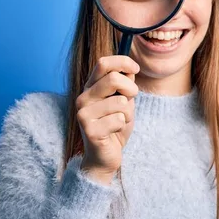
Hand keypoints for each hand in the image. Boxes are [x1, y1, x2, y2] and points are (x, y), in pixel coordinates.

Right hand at [75, 55, 139, 184]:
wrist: (105, 157)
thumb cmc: (114, 127)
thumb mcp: (123, 102)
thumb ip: (125, 85)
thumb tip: (130, 68)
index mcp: (90, 88)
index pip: (103, 63)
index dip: (123, 62)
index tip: (135, 69)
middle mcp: (83, 98)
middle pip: (114, 79)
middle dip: (131, 89)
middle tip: (131, 100)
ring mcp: (84, 114)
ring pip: (120, 102)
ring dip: (128, 113)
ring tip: (120, 122)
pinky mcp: (89, 129)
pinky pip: (119, 119)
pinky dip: (123, 126)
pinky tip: (114, 133)